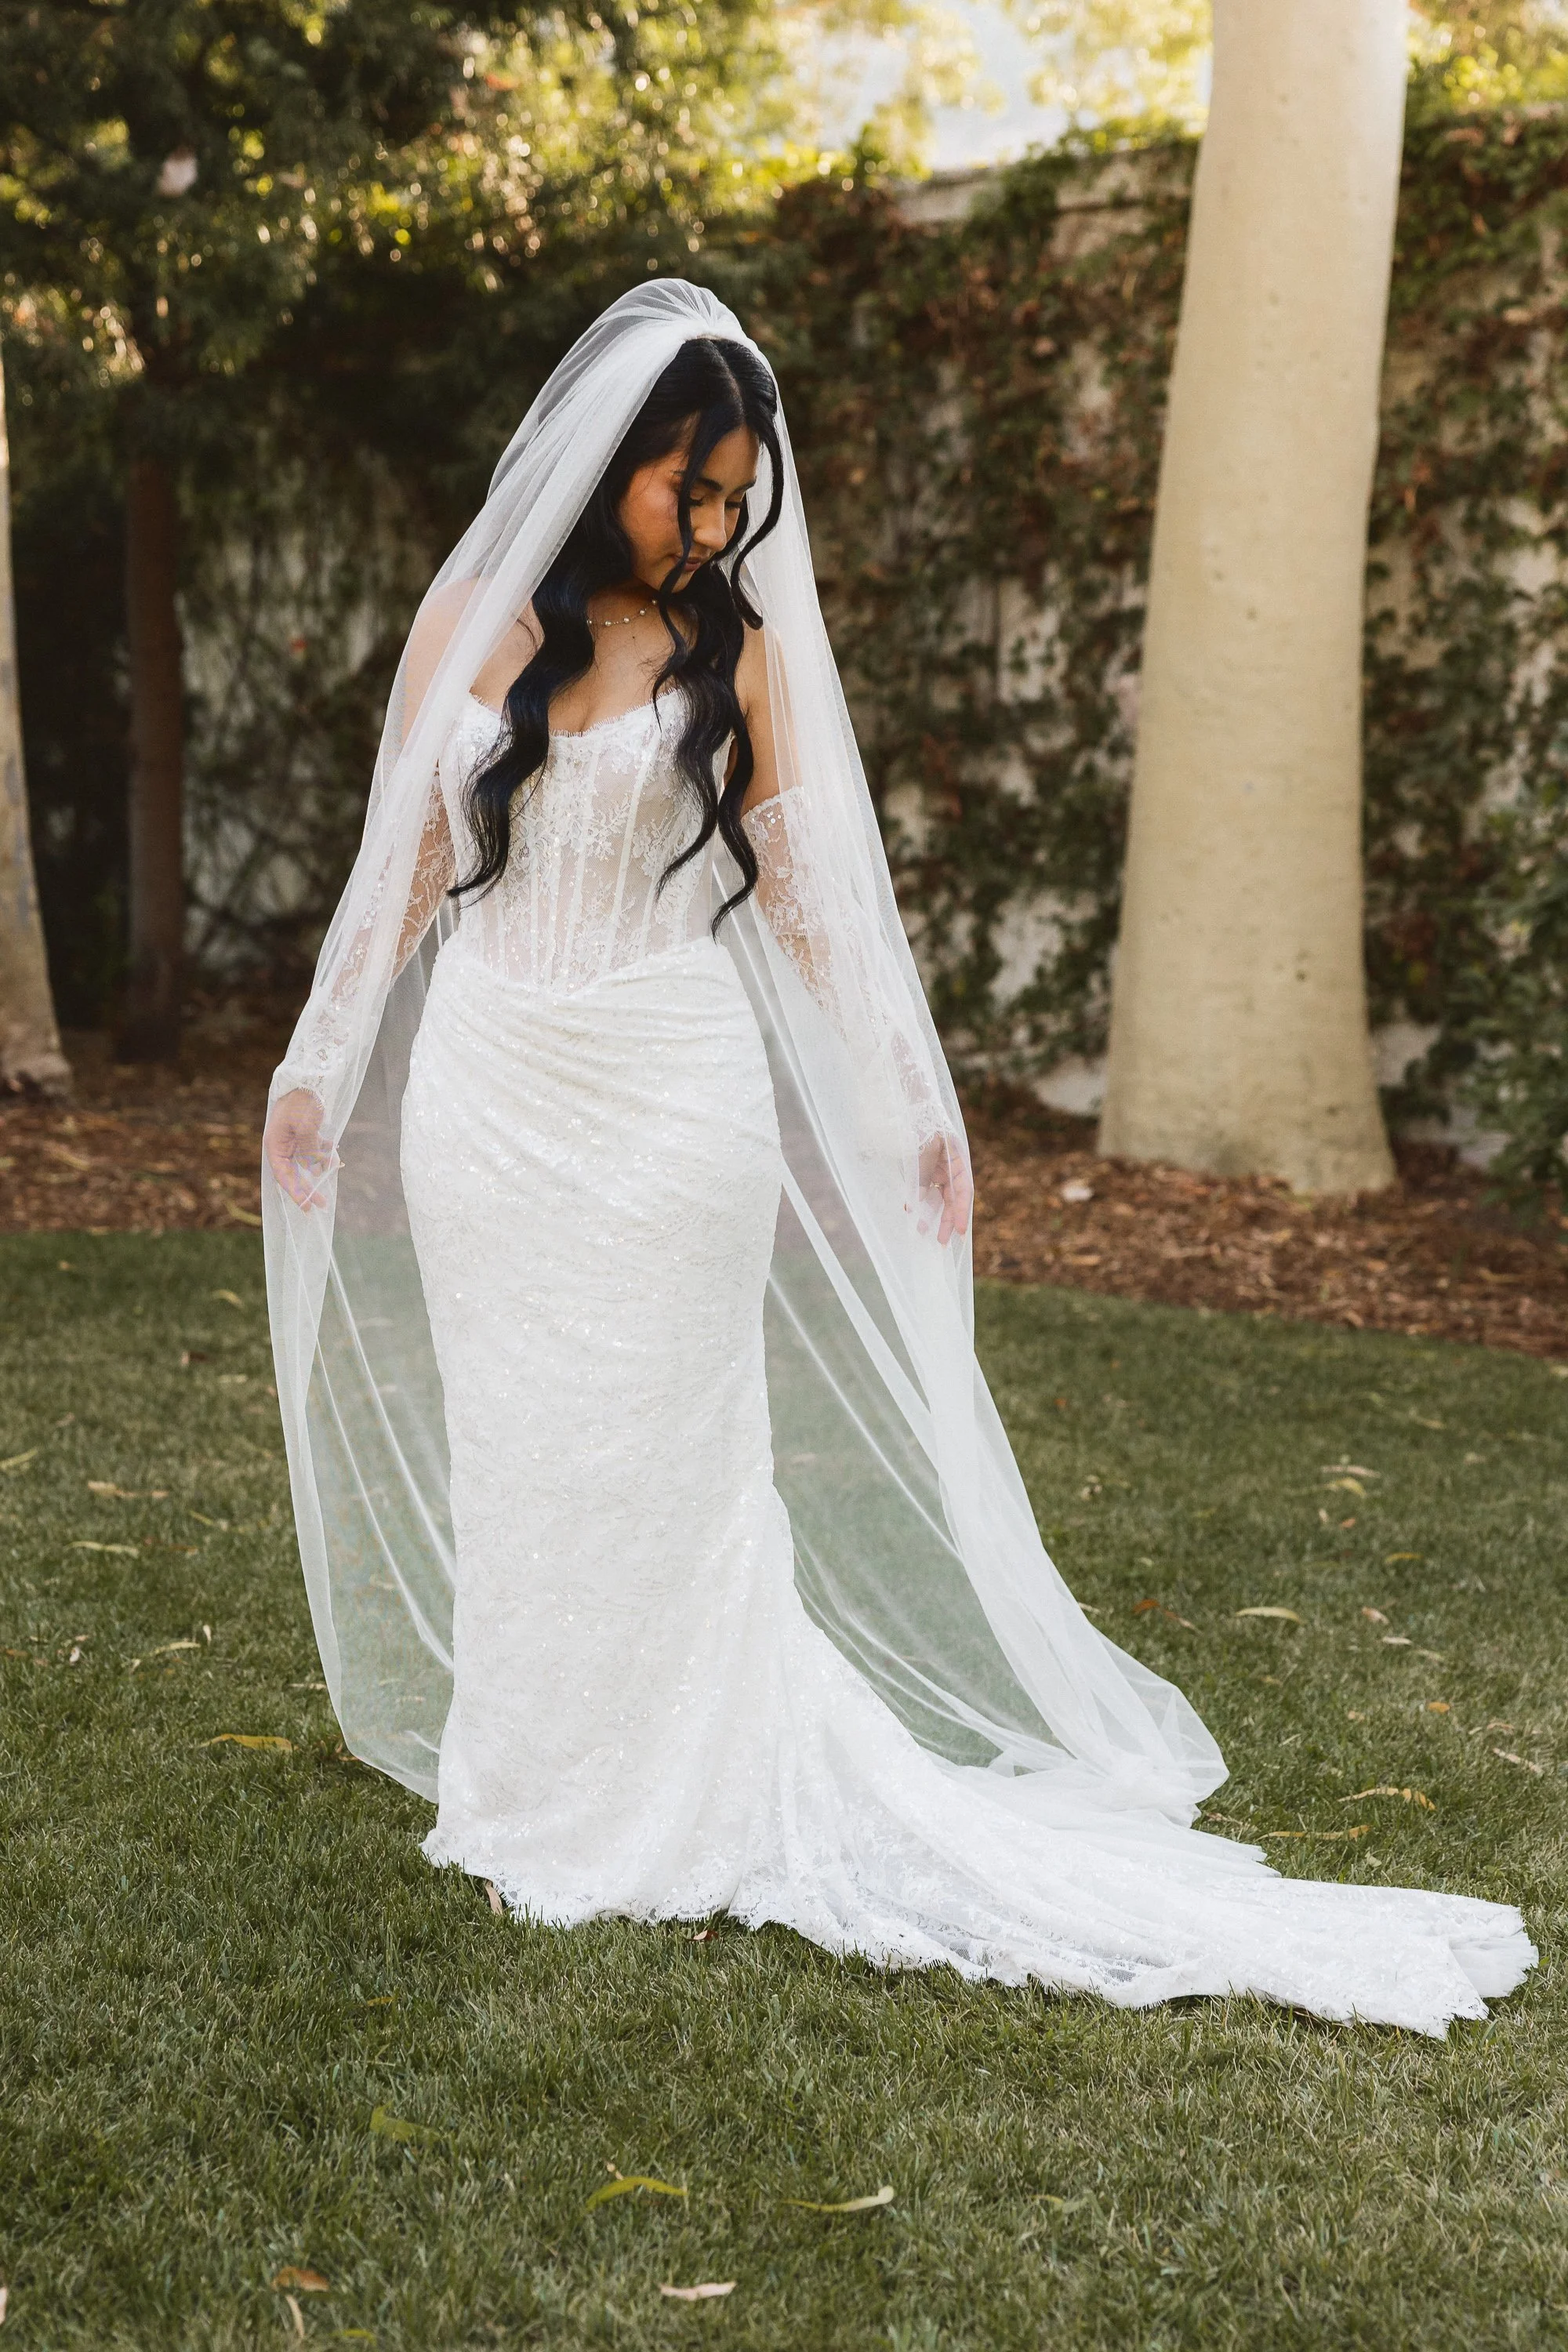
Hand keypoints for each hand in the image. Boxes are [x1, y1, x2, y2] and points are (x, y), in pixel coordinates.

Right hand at [265, 1088, 336, 1209]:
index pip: (283, 1176)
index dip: (295, 1193)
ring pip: (307, 1163)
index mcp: (275, 1145)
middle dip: (310, 1188)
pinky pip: (314, 1151)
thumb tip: (315, 1170)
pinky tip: (334, 1153)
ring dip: (321, 1166)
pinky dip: (324, 1154)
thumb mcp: (305, 1127)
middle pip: (295, 1174)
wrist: (308, 1079)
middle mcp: (282, 1146)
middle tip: (323, 1203)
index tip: (307, 1207)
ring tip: (336, 1166)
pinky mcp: (304, 1135)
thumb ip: (309, 1149)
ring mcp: (293, 1141)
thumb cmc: (301, 1102)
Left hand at [918, 1131, 972, 1247]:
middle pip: (950, 1199)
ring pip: (935, 1197)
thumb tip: (916, 1204)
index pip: (964, 1190)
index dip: (961, 1211)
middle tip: (941, 1242)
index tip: (959, 1230)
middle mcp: (949, 1167)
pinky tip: (911, 1212)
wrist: (910, 1104)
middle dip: (945, 1220)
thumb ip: (922, 1175)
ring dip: (929, 1214)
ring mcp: (936, 1169)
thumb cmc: (921, 1123)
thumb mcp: (924, 1148)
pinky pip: (922, 1190)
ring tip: (921, 1231)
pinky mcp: (923, 1170)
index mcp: (958, 1160)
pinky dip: (918, 1201)